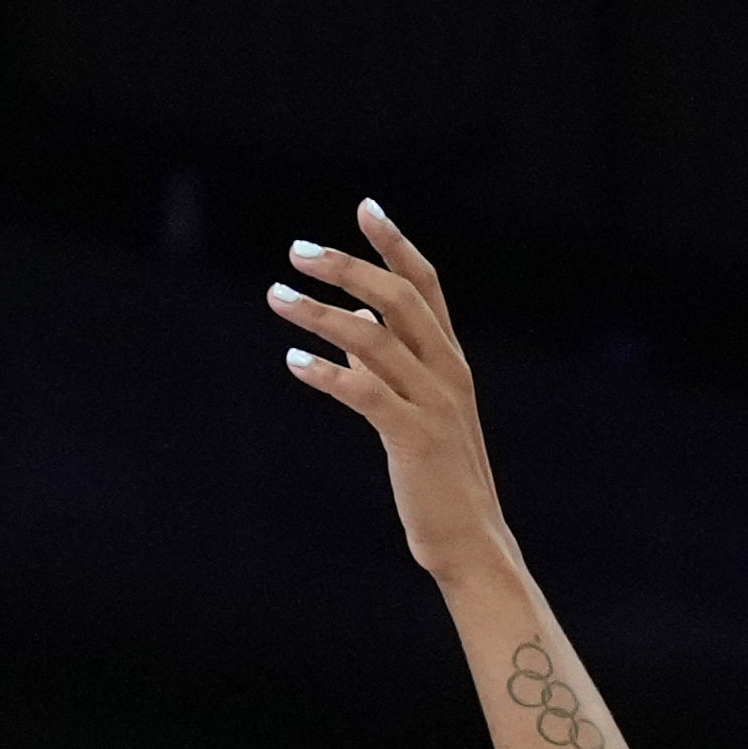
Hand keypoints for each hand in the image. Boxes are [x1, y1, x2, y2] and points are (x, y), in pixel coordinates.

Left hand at [269, 204, 517, 585]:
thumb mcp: (418, 411)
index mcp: (451, 360)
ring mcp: (434, 404)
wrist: (471, 541)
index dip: (395, 244)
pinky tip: (294, 361)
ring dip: (320, 313)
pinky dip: (326, 372)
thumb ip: (388, 367)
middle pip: (397, 298)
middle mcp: (447, 372)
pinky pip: (364, 392)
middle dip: (346, 267)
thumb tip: (350, 327)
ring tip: (277, 297)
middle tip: (297, 250)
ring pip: (374, 339)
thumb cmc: (439, 478)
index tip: (365, 207)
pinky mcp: (414, 438)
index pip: (425, 285)